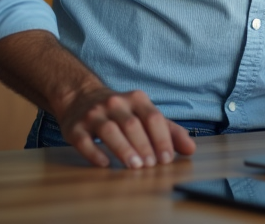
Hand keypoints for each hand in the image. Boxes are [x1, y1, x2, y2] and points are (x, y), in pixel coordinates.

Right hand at [57, 86, 195, 168]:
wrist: (80, 97)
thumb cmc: (121, 111)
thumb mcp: (145, 114)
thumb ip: (169, 130)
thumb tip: (190, 148)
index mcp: (136, 99)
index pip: (153, 117)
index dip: (162, 138)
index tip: (167, 158)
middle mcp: (115, 103)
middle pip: (132, 125)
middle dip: (144, 145)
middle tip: (152, 166)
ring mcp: (93, 115)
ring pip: (109, 131)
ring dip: (123, 149)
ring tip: (135, 166)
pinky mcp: (74, 128)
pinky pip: (84, 141)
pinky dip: (95, 153)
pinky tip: (105, 164)